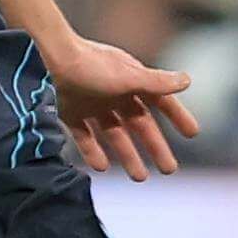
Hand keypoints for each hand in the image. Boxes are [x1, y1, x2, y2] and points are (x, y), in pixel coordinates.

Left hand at [49, 37, 202, 181]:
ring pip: (114, 133)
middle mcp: (114, 91)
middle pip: (139, 123)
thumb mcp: (127, 76)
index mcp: (131, 80)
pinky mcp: (70, 112)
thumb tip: (188, 80)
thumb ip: (157, 82)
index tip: (192, 134)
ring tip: (140, 178)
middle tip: (170, 170)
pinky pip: (85, 136)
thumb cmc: (89, 66)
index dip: (177, 116)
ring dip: (128, 154)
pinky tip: (102, 168)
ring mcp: (91, 102)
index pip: (160, 100)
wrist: (45, 60)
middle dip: (155, 146)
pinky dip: (94, 151)